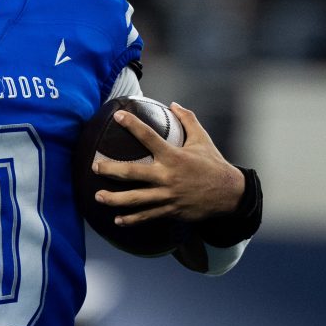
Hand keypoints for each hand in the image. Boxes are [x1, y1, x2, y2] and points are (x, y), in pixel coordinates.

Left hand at [93, 103, 245, 226]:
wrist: (229, 194)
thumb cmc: (214, 164)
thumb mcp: (203, 139)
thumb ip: (188, 120)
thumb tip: (173, 104)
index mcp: (174, 156)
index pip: (148, 136)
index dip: (132, 124)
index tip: (118, 116)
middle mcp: (167, 176)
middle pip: (132, 173)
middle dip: (111, 170)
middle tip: (95, 166)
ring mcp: (168, 196)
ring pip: (135, 199)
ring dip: (114, 199)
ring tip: (98, 197)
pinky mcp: (171, 211)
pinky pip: (147, 216)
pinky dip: (131, 219)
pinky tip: (117, 220)